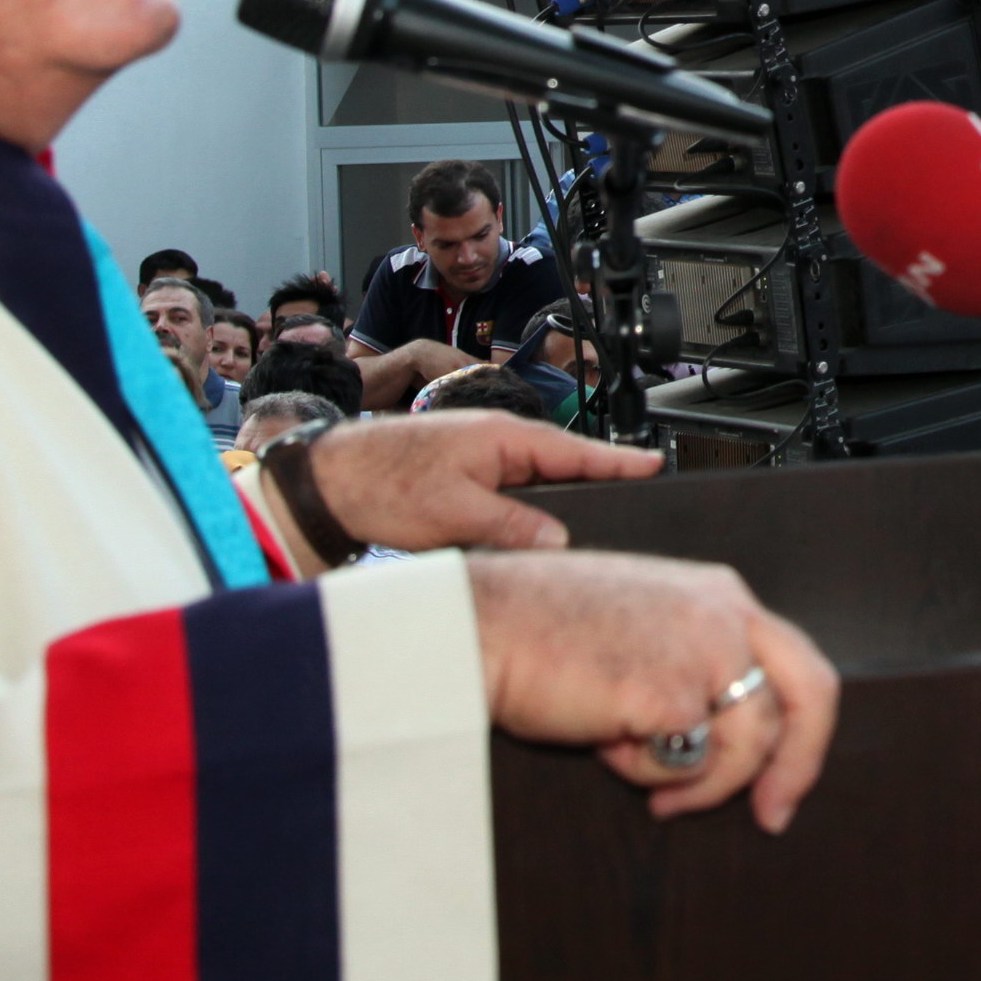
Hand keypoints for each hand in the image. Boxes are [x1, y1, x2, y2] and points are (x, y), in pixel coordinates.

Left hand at [296, 411, 658, 556]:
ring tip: (591, 526)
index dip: (617, 462)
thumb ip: (511, 527)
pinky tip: (532, 537)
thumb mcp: (454, 513)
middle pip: (561, 467)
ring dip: (555, 504)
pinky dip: (526, 512)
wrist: (326, 481)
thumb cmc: (381, 482)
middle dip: (595, 486)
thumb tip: (558, 543)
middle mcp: (495, 443)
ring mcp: (479, 460)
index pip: (576, 451)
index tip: (654, 465)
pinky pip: (510, 496)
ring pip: (535, 485)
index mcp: (503, 437)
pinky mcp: (461, 481)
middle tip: (634, 504)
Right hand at [467, 548, 836, 828]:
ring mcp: (707, 650)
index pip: (797, 662)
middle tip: (771, 815)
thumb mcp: (642, 626)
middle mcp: (726, 614)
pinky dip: (650, 772)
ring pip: (748, 746)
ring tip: (635, 768)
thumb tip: (721, 732)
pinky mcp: (675, 692)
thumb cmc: (541, 630)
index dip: (799, 729)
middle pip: (810, 696)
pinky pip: (692, 763)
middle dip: (797, 767)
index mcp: (720, 594)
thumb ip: (693, 657)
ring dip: (697, 781)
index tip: (780, 781)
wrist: (484, 626)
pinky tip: (606, 743)